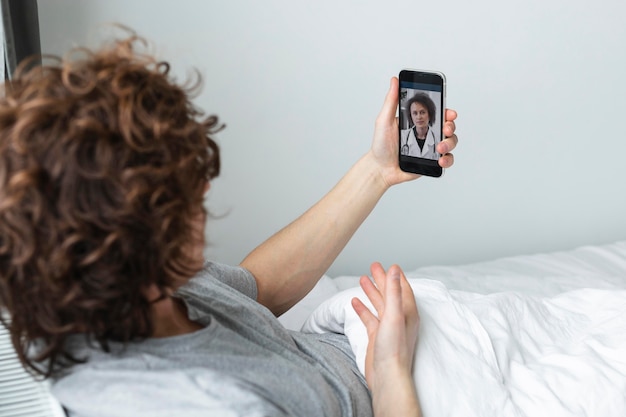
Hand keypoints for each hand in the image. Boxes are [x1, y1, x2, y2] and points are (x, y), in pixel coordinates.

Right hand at [351, 263, 420, 415]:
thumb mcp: (394, 315)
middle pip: (390, 294)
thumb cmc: (394, 349)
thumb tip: (394, 270)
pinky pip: (370, 318)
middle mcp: (399, 319)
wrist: (387, 376)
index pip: (403, 288)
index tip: (390, 265)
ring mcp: (388, 328)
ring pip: (379, 305)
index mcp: (408, 312)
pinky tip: (355, 302)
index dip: (396, 276)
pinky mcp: (377, 337)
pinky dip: (363, 309)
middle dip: (382, 280)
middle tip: (373, 266)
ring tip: (362, 279)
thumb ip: (393, 291)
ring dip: (372, 292)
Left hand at [369, 77, 458, 186]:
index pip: (437, 113)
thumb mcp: (384, 120)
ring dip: (449, 143)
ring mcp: (430, 147)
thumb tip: (394, 80)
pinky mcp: (431, 161)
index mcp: (418, 121)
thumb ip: (391, 101)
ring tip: (439, 148)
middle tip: (445, 129)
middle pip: (448, 126)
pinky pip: (447, 159)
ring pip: (451, 142)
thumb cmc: (381, 145)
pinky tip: (440, 160)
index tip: (449, 113)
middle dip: (451, 126)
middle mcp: (426, 133)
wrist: (380, 169)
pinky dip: (448, 159)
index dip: (447, 111)